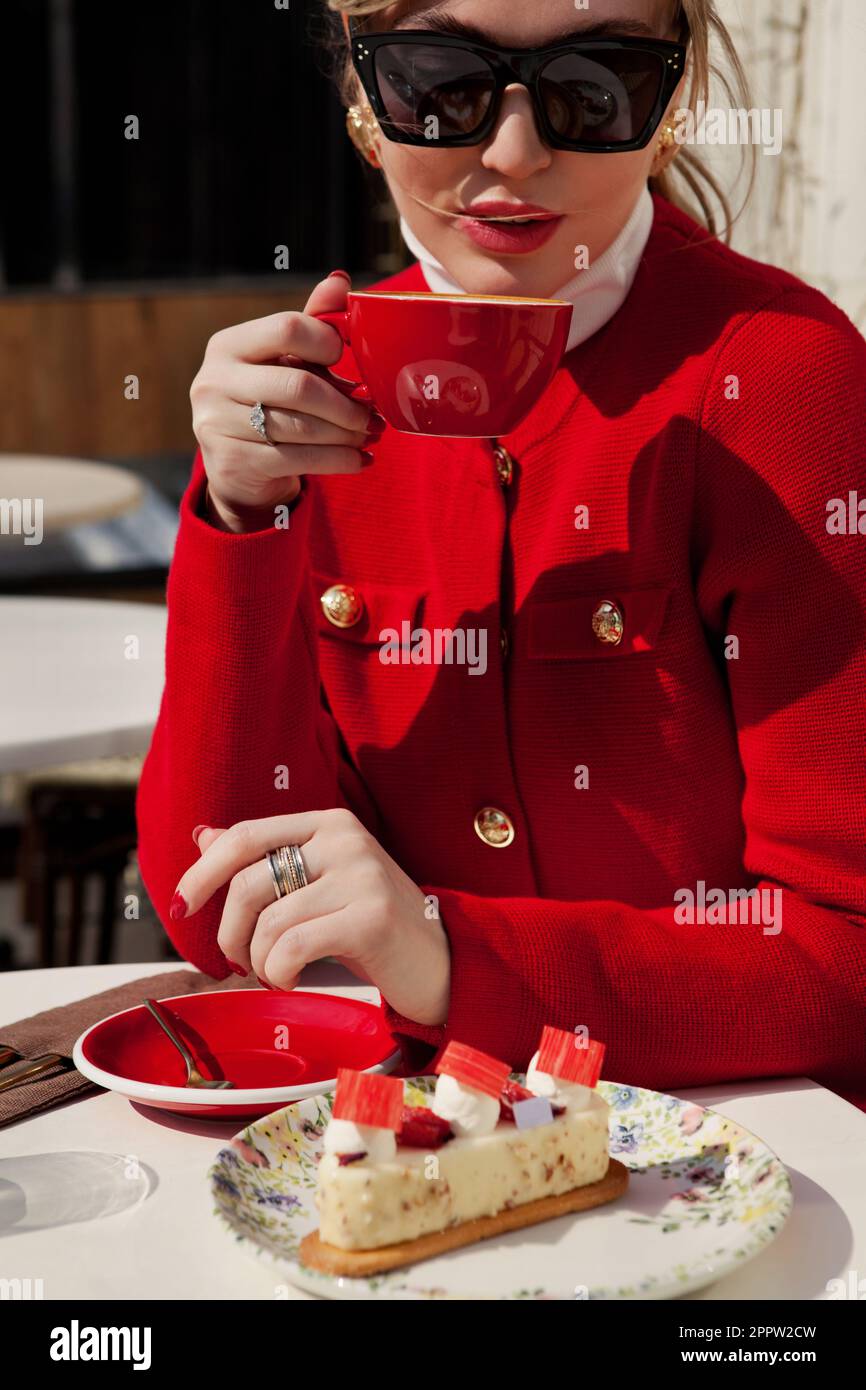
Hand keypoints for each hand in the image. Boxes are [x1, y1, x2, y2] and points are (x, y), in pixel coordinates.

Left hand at [172, 809, 450, 1025]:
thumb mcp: (316, 885)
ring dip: (257, 960)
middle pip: (249, 882)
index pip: (247, 836)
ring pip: (269, 922)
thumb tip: (202, 834)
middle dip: (228, 932)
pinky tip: (293, 979)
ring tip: (274, 973)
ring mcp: (362, 877)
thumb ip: (265, 859)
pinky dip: (280, 972)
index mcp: (329, 824)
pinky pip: (294, 947)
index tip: (181, 905)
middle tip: (237, 961)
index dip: (203, 870)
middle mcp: (346, 840)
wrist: (441, 961)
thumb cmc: (370, 925)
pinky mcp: (371, 919)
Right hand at [190, 271, 383, 531]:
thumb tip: (340, 280)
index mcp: (229, 345)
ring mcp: (218, 424)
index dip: (326, 342)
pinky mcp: (233, 461)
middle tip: (372, 416)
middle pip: (299, 386)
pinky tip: (359, 459)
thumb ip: (312, 322)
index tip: (346, 358)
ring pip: (302, 428)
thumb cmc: (268, 402)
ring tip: (369, 435)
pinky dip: (338, 461)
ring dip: (346, 435)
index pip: (287, 328)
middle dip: (345, 405)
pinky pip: (299, 460)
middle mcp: (215, 381)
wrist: (236, 465)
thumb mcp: (285, 360)